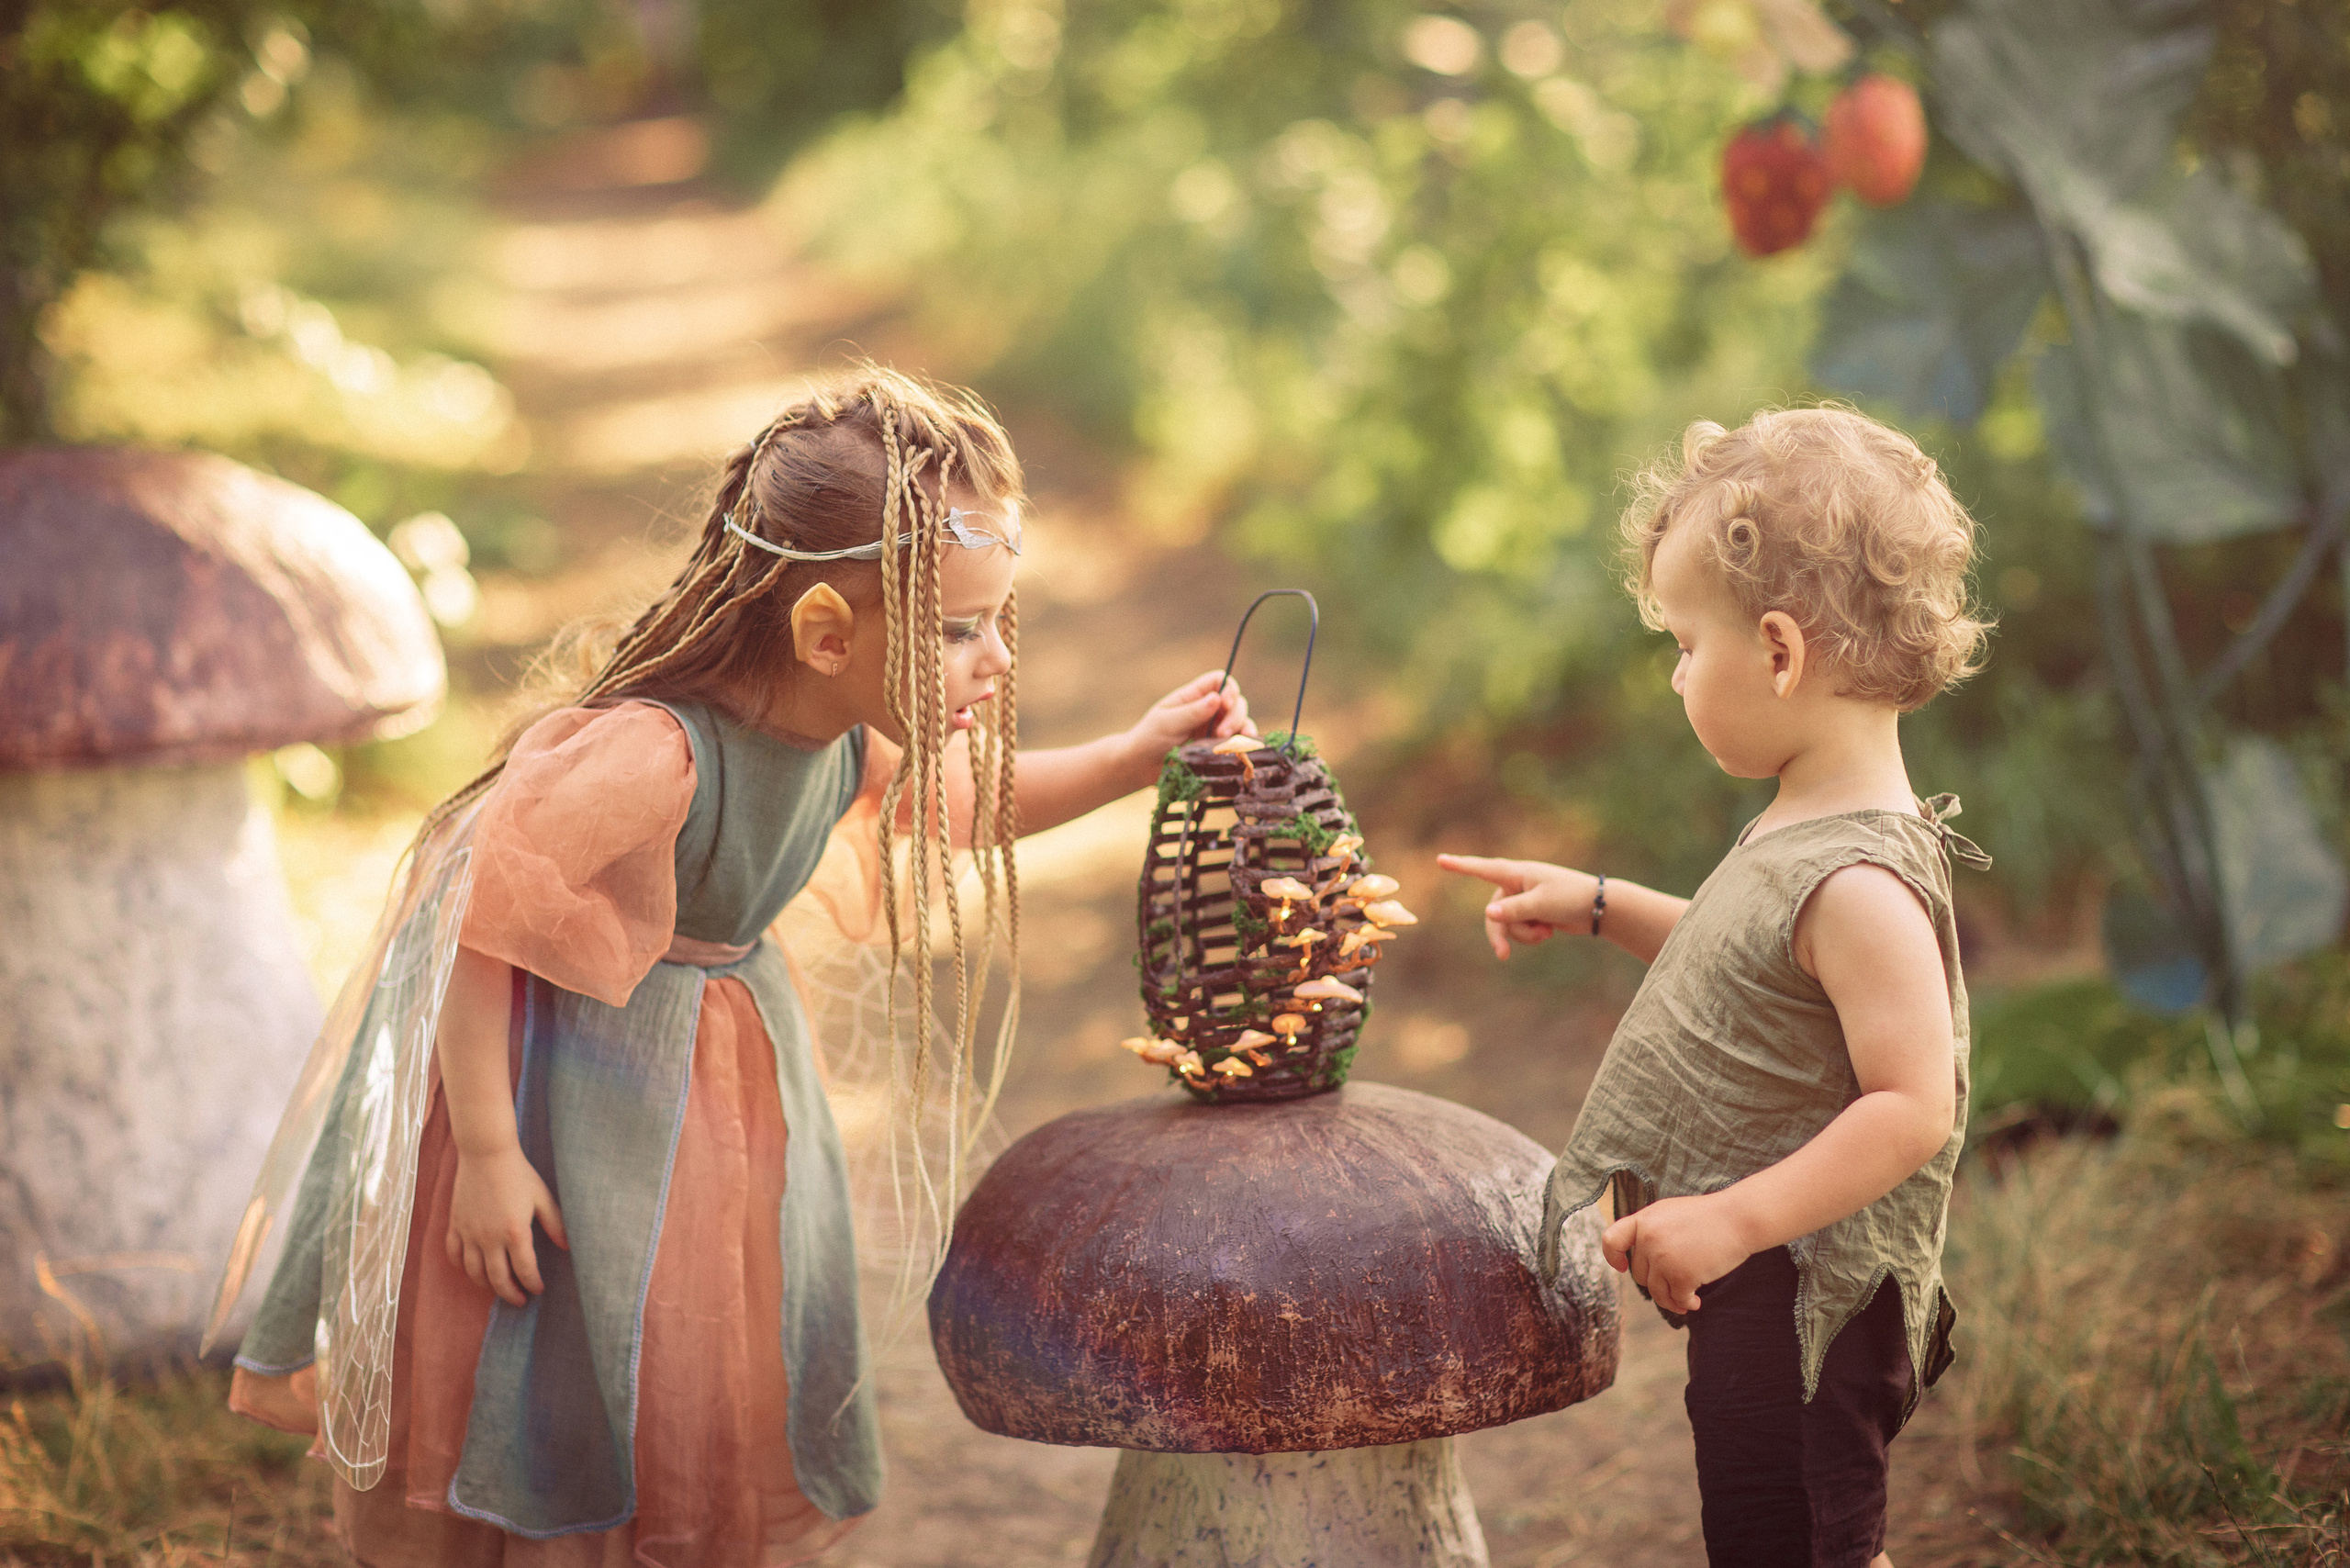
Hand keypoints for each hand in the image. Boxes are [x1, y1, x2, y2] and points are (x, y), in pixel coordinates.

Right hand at [446, 1145, 567, 1306]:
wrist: (487, 1154)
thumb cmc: (519, 1173)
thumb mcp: (542, 1197)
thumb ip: (555, 1224)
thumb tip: (567, 1247)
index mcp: (515, 1232)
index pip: (525, 1270)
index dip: (533, 1284)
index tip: (538, 1290)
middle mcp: (490, 1238)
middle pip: (498, 1279)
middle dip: (511, 1294)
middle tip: (520, 1301)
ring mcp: (470, 1233)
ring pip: (474, 1272)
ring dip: (487, 1285)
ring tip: (498, 1288)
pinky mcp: (455, 1225)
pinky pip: (454, 1254)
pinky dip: (462, 1267)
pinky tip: (472, 1270)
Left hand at [1122, 670, 1254, 783]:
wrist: (1140, 767)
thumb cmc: (1148, 739)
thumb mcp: (1167, 723)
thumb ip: (1192, 712)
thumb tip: (1217, 698)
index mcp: (1193, 697)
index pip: (1219, 681)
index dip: (1229, 688)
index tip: (1226, 703)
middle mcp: (1207, 711)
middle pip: (1235, 703)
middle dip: (1235, 716)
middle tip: (1222, 733)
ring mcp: (1213, 730)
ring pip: (1240, 724)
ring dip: (1242, 731)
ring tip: (1231, 745)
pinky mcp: (1216, 749)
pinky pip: (1236, 744)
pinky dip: (1243, 747)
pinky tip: (1240, 752)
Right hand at [1436, 854, 1591, 958]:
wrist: (1598, 907)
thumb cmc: (1571, 897)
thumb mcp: (1542, 905)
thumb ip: (1515, 910)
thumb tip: (1489, 915)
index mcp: (1517, 873)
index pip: (1482, 868)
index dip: (1460, 866)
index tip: (1440, 860)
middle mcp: (1516, 885)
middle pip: (1493, 913)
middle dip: (1501, 934)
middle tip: (1503, 956)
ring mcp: (1523, 900)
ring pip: (1507, 925)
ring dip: (1524, 934)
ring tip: (1547, 932)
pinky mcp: (1531, 913)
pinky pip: (1519, 930)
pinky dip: (1532, 935)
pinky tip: (1549, 931)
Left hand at [1600, 1193, 1752, 1315]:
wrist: (1738, 1218)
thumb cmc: (1708, 1217)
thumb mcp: (1670, 1214)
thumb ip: (1651, 1231)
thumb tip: (1638, 1259)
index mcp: (1644, 1220)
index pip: (1611, 1240)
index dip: (1613, 1256)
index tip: (1622, 1267)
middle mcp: (1649, 1238)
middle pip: (1639, 1273)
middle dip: (1656, 1282)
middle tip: (1675, 1284)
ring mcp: (1664, 1257)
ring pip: (1656, 1292)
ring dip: (1670, 1300)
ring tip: (1685, 1301)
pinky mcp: (1682, 1274)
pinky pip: (1677, 1299)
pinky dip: (1685, 1304)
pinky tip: (1696, 1302)